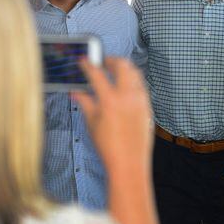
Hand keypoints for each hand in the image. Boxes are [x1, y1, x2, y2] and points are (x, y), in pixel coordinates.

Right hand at [74, 58, 153, 173]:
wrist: (129, 163)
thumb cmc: (108, 146)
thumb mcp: (91, 123)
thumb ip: (84, 102)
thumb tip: (75, 92)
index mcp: (110, 100)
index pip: (97, 74)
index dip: (88, 64)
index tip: (83, 60)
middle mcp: (128, 97)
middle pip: (122, 65)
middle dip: (110, 60)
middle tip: (102, 63)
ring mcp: (141, 100)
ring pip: (135, 73)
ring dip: (124, 68)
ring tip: (114, 72)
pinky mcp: (148, 106)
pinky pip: (141, 86)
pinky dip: (132, 81)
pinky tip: (124, 87)